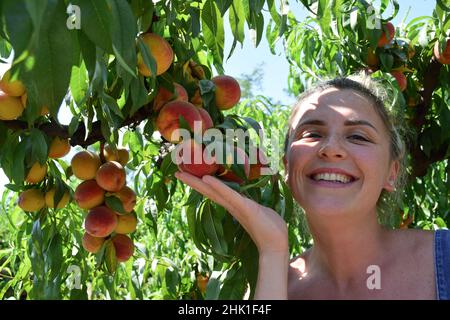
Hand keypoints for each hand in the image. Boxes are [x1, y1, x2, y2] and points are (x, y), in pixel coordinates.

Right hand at [174, 172, 288, 253]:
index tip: (189, 175)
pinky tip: (207, 179)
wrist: (277, 244)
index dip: (202, 183)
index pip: (215, 191)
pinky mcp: (244, 208)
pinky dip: (218, 186)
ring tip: (182, 174)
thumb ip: (253, 205)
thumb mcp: (260, 210)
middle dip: (192, 182)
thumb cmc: (271, 228)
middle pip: (208, 191)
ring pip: (214, 192)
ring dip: (198, 182)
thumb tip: (252, 202)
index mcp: (235, 204)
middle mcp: (231, 205)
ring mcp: (236, 206)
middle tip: (176, 173)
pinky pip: (230, 195)